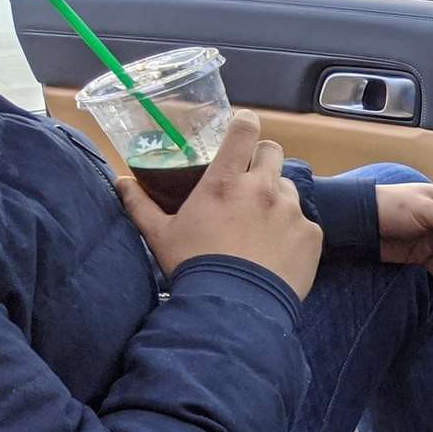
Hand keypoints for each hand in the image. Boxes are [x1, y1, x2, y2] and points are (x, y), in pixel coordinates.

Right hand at [118, 109, 322, 298]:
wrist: (233, 308)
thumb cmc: (194, 267)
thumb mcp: (160, 235)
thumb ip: (141, 204)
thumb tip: (120, 181)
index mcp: (225, 182)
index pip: (243, 130)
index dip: (244, 124)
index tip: (241, 128)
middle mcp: (263, 189)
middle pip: (272, 152)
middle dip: (262, 159)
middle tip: (249, 181)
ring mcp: (291, 211)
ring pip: (289, 189)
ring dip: (276, 198)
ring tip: (260, 226)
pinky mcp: (312, 234)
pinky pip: (305, 223)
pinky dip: (293, 232)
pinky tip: (277, 252)